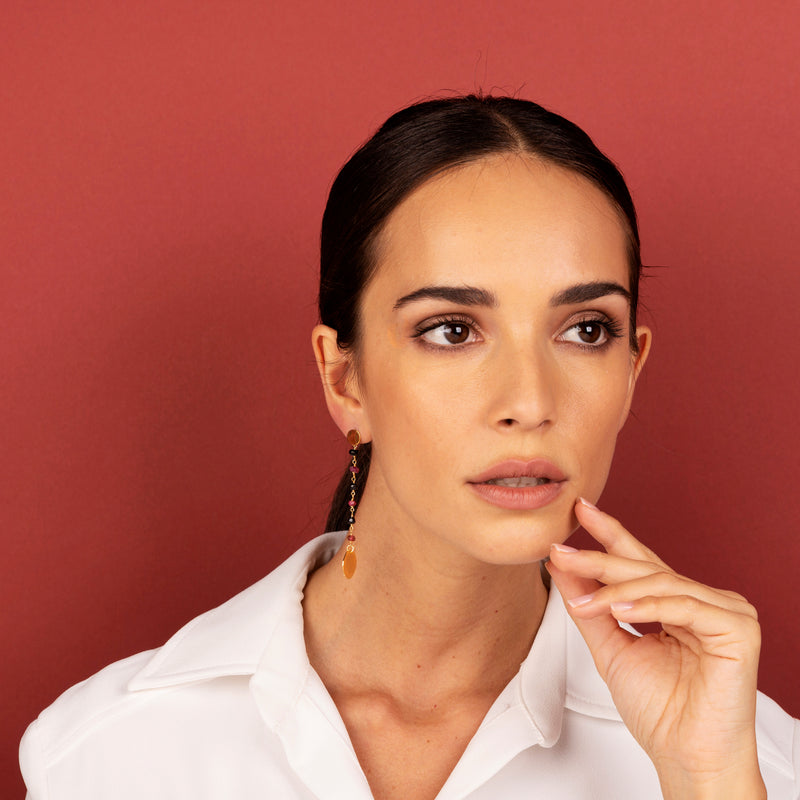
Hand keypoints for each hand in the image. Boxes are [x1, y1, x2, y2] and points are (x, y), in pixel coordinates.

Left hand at [546, 498, 765, 799]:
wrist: (686, 758)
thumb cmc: (658, 711)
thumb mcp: (609, 648)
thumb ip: (588, 606)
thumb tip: (560, 566)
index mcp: (675, 604)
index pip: (638, 559)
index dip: (609, 533)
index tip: (578, 510)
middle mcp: (701, 601)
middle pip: (643, 568)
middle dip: (597, 558)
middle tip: (561, 551)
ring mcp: (724, 611)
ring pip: (660, 582)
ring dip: (614, 589)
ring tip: (582, 601)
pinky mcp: (737, 627)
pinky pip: (683, 604)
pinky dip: (647, 605)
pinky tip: (618, 609)